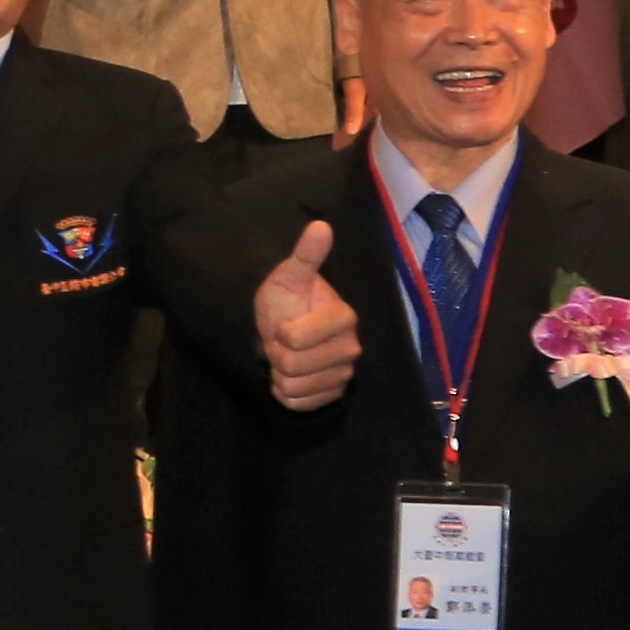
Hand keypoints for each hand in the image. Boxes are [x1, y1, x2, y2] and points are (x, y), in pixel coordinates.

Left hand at [254, 218, 361, 412]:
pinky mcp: (333, 395)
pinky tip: (290, 376)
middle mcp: (351, 348)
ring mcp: (343, 374)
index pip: (296, 339)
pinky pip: (297, 404)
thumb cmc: (286, 302)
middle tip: (283, 340)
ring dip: (279, 374)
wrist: (283, 331)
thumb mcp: (289, 277)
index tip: (285, 322)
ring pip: (293, 387)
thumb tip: (320, 225)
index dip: (281, 332)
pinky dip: (285, 393)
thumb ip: (305, 256)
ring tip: (287, 355)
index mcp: (344, 318)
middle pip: (292, 365)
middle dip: (278, 354)